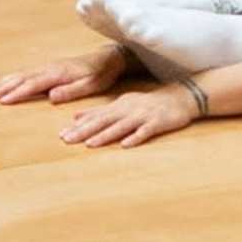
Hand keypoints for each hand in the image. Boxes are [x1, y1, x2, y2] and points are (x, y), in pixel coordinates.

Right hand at [0, 49, 118, 106]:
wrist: (107, 58)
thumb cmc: (100, 74)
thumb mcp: (91, 86)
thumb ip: (71, 91)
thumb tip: (51, 97)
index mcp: (58, 74)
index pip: (33, 84)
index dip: (17, 93)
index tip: (2, 101)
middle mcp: (49, 68)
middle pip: (21, 78)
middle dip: (3, 87)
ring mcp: (47, 66)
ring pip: (20, 74)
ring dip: (3, 83)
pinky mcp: (47, 68)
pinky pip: (25, 73)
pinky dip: (11, 78)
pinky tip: (4, 84)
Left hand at [64, 87, 207, 147]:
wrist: (180, 97)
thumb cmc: (148, 103)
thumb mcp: (122, 103)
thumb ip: (100, 111)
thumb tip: (76, 116)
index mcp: (118, 105)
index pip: (95, 116)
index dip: (78, 125)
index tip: (61, 134)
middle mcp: (128, 109)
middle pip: (103, 121)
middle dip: (85, 131)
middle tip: (68, 140)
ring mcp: (143, 116)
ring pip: (121, 126)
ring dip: (106, 135)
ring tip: (91, 144)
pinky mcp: (157, 123)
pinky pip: (145, 131)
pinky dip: (135, 137)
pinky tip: (126, 145)